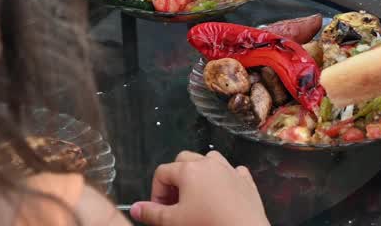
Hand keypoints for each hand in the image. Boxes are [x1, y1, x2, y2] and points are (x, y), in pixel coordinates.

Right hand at [129, 150, 267, 225]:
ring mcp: (229, 169)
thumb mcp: (173, 222)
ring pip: (209, 159)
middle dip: (175, 178)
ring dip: (199, 173)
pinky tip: (222, 196)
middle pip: (184, 160)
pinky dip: (224, 179)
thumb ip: (151, 213)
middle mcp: (209, 163)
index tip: (158, 210)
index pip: (162, 172)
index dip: (156, 191)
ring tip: (196, 196)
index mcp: (188, 170)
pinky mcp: (245, 180)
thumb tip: (134, 208)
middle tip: (174, 202)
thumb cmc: (206, 224)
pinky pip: (232, 171)